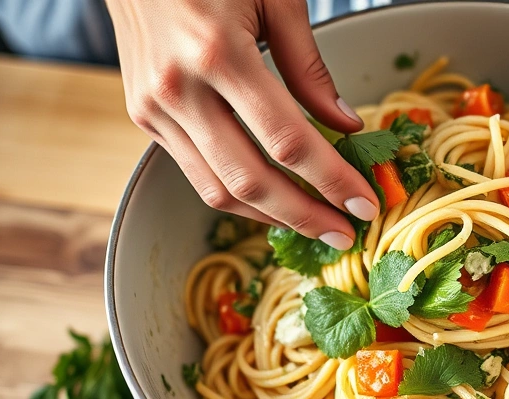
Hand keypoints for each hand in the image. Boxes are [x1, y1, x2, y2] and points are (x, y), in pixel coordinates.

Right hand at [106, 0, 378, 249]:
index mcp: (218, 53)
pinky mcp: (143, 116)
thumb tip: (346, 126)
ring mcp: (154, 107)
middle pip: (251, 180)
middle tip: (346, 234)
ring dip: (272, 217)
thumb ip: (309, 68)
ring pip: (218, 190)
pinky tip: (274, 202)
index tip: (364, 205)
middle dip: (306, 216)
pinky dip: (238, 197)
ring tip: (316, 227)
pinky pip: (196, 173)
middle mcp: (179, 89)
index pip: (287, 140)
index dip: (331, 180)